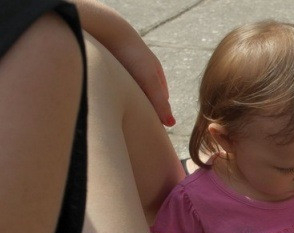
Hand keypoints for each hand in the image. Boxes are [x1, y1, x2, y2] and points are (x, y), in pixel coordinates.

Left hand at [76, 0, 175, 125]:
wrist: (107, 31)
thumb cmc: (132, 55)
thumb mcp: (149, 81)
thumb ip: (160, 103)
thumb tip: (172, 124)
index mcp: (155, 74)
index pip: (161, 99)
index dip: (158, 113)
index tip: (151, 127)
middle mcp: (141, 71)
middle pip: (145, 96)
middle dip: (142, 107)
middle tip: (136, 122)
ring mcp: (125, 68)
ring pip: (129, 90)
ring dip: (126, 100)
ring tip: (120, 111)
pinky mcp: (109, 66)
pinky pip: (114, 84)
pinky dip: (113, 92)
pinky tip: (107, 98)